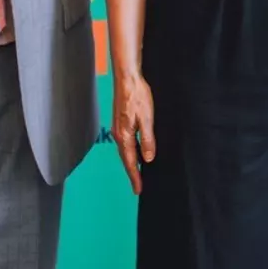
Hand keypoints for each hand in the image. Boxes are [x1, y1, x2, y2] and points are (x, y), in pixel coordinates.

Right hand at [113, 73, 155, 194]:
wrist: (127, 78)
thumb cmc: (137, 96)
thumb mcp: (147, 118)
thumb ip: (147, 139)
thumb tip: (148, 158)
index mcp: (124, 135)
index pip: (131, 162)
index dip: (135, 176)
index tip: (138, 190)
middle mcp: (118, 134)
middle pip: (126, 159)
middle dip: (132, 173)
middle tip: (138, 187)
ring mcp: (118, 128)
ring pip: (125, 151)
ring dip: (131, 163)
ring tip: (138, 174)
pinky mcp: (120, 122)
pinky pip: (126, 143)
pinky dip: (130, 152)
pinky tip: (136, 153)